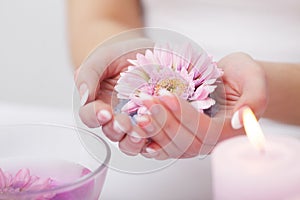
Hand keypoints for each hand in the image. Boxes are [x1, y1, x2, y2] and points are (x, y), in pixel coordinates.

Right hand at [75, 38, 153, 155]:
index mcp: (97, 104)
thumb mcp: (100, 59)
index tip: (104, 112)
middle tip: (124, 123)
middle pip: (111, 132)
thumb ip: (87, 75)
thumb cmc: (117, 55)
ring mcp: (135, 121)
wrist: (141, 51)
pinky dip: (154, 139)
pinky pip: (152, 137)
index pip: (90, 117)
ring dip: (133, 140)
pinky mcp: (153, 122)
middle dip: (117, 129)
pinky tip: (157, 133)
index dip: (94, 117)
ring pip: (130, 141)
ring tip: (140, 133)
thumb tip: (85, 96)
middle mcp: (115, 117)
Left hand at [130, 52, 268, 158]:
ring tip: (138, 110)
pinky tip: (137, 127)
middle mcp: (211, 141)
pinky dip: (151, 138)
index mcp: (229, 131)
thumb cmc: (244, 76)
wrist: (233, 79)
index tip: (167, 96)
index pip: (204, 131)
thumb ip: (254, 99)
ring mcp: (196, 140)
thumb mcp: (255, 78)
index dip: (184, 116)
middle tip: (145, 101)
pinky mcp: (184, 135)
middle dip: (163, 122)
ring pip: (172, 147)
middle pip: (185, 143)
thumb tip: (237, 121)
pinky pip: (165, 144)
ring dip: (153, 129)